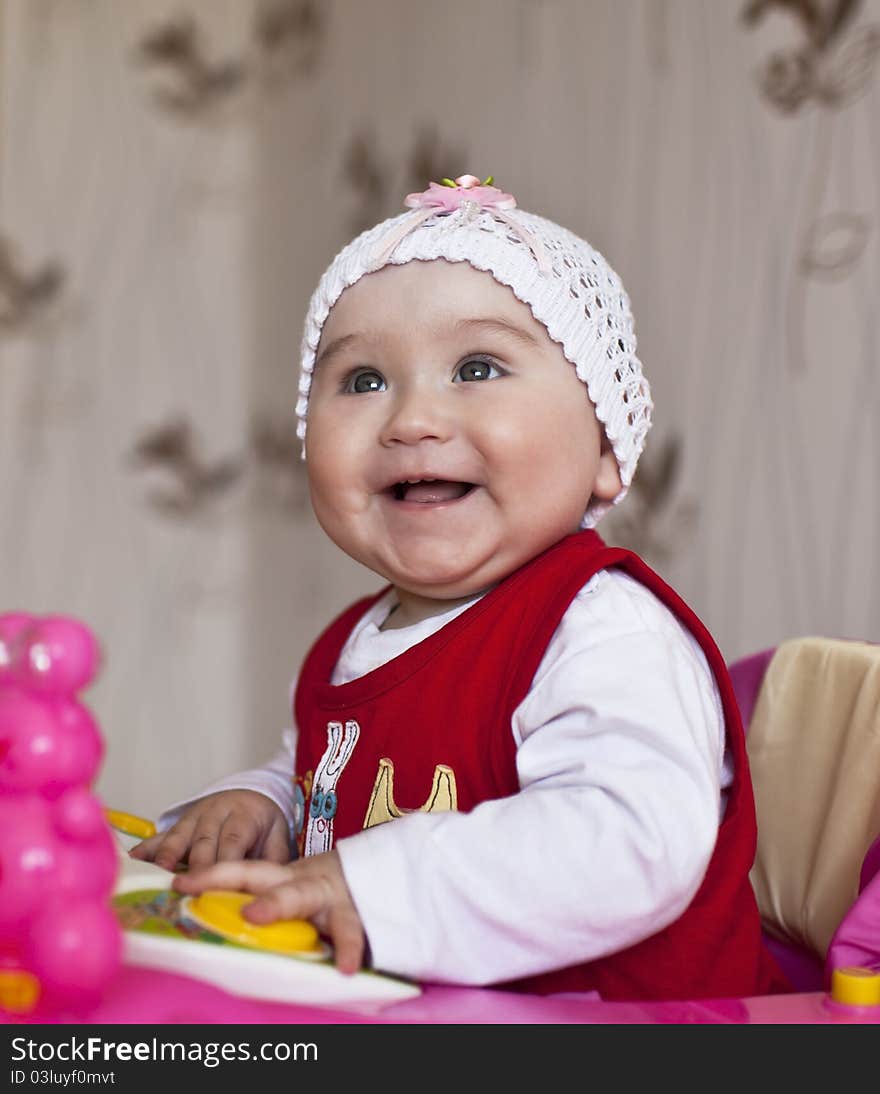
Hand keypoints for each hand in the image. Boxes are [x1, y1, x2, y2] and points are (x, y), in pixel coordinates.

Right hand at [128, 790, 290, 871]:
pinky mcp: (179, 824)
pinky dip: (147, 847)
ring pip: (180, 836)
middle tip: (188, 891)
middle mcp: (216, 814)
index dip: (223, 862)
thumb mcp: (278, 833)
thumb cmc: (263, 823)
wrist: (250, 794)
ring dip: (168, 854)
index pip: (233, 840)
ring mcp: (194, 817)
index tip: (216, 886)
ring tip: (158, 874)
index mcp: (243, 816)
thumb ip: (275, 857)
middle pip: (204, 841)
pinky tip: (133, 859)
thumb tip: (272, 884)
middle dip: (195, 866)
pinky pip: (161, 835)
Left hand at [172, 850, 365, 974]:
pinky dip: (349, 948)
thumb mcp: (297, 889)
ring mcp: (325, 894)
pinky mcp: (352, 915)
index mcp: (283, 877)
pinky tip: (345, 967)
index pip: (240, 871)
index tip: (178, 883)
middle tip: (196, 886)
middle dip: (226, 875)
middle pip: (260, 874)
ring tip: (255, 915)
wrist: (383, 876)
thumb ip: (267, 900)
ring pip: (300, 895)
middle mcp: (300, 881)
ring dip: (278, 903)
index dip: (210, 874)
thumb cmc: (328, 893)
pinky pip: (351, 932)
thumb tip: (218, 923)